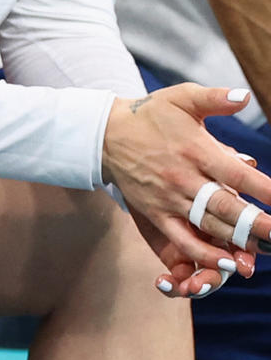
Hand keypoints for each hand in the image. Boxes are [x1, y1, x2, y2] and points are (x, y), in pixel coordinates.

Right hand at [101, 85, 266, 298]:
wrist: (103, 134)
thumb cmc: (149, 114)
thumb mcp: (182, 97)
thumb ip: (216, 98)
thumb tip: (244, 96)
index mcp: (196, 150)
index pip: (238, 174)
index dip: (265, 190)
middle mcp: (184, 178)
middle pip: (226, 206)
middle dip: (258, 224)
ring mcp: (168, 199)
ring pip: (207, 226)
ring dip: (237, 241)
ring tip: (262, 251)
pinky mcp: (155, 213)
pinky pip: (180, 238)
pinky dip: (202, 253)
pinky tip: (224, 262)